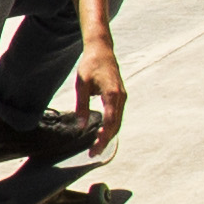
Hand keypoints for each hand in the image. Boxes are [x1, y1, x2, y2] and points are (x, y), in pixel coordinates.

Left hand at [76, 36, 127, 153]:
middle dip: (105, 140)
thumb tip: (82, 126)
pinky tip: (100, 133)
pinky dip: (110, 126)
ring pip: (118, 122)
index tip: (94, 149)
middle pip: (116, 125)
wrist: (101, 50)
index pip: (110, 122)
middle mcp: (121, 97)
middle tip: (93, 153)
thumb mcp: (81, 84)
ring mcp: (122, 96)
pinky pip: (117, 115)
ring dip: (108, 135)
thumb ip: (82, 105)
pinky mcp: (120, 96)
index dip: (103, 138)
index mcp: (112, 94)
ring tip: (95, 146)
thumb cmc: (90, 65)